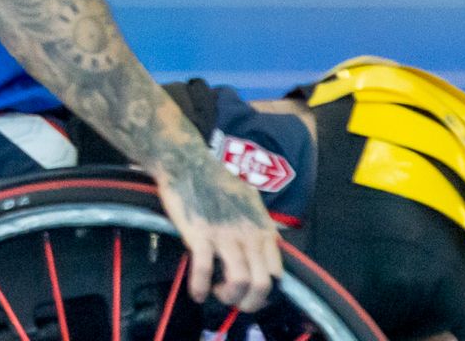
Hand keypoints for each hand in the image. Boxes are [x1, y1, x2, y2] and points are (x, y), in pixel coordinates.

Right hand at [154, 153, 280, 311]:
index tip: (251, 292)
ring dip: (228, 298)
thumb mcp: (250, 199)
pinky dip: (200, 288)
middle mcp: (248, 235)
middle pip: (261, 284)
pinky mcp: (199, 234)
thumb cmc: (216, 178)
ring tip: (216, 294)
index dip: (266, 291)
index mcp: (262, 228)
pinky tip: (196, 293)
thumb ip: (259, 223)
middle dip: (250, 302)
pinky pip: (204, 270)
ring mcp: (224, 235)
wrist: (187, 163)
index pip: (277, 273)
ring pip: (238, 282)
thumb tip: (268, 241)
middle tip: (235, 301)